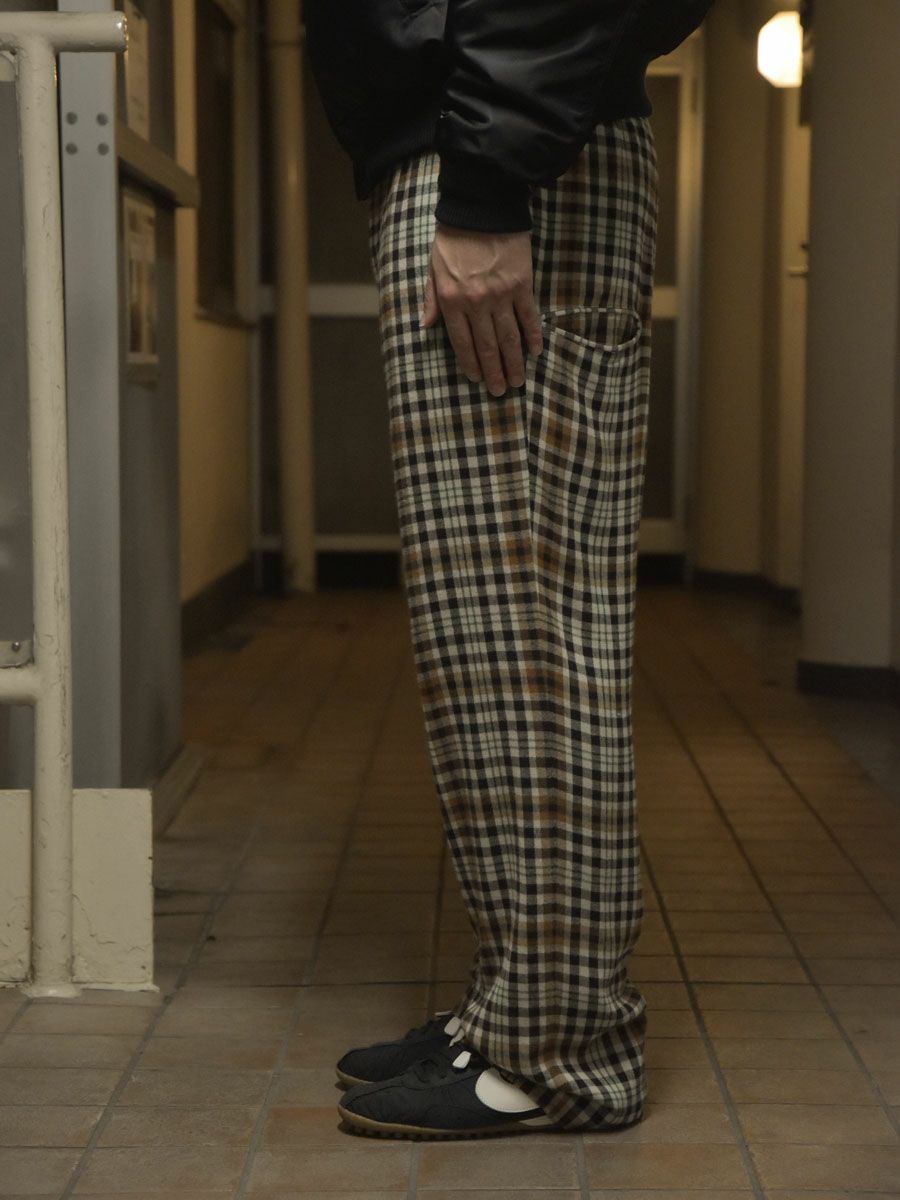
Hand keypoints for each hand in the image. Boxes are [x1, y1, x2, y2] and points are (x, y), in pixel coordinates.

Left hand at [419, 222, 543, 396]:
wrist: (480, 207)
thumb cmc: (452, 237)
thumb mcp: (433, 268)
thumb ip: (431, 299)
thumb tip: (425, 326)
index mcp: (452, 301)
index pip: (462, 343)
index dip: (471, 364)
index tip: (477, 380)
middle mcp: (476, 303)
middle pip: (487, 346)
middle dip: (495, 372)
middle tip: (502, 391)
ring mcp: (501, 295)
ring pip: (509, 337)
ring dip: (514, 362)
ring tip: (518, 380)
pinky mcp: (522, 284)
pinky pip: (529, 317)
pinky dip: (532, 336)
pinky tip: (534, 352)